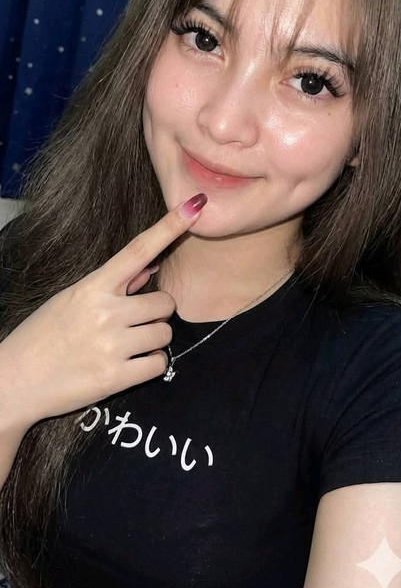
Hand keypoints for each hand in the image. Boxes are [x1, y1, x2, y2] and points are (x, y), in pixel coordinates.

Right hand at [0, 194, 206, 427]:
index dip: (169, 226)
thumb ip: (114, 284)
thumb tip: (151, 263)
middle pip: (164, 302)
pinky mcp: (115, 377)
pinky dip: (150, 364)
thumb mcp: (72, 300)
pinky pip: (159, 363)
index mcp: (92, 287)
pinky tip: (129, 364)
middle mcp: (104, 312)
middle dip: (155, 313)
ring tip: (126, 345)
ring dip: (153, 339)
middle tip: (132, 322)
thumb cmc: (42, 336)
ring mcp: (110, 345)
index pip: (138, 250)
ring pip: (165, 333)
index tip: (195, 205)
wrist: (13, 382)